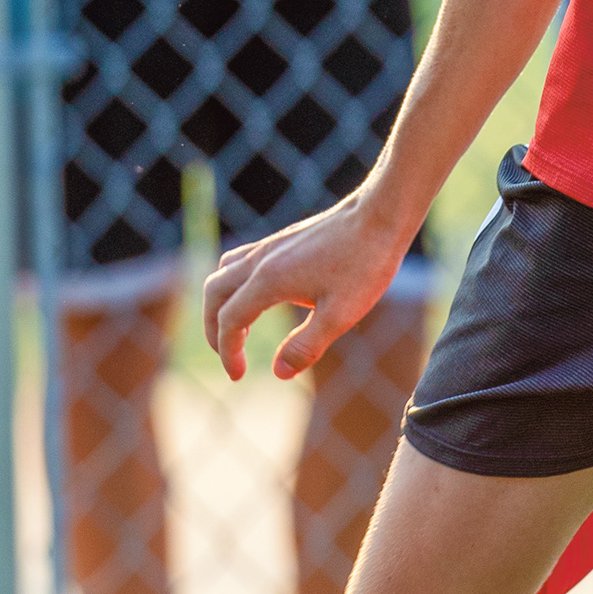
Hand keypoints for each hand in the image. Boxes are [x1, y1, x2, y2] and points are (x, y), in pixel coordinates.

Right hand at [202, 188, 413, 382]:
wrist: (379, 216)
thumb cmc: (364, 264)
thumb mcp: (340, 315)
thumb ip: (306, 346)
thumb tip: (279, 372)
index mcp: (268, 280)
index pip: (229, 321)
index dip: (228, 353)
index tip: (237, 376)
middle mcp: (260, 260)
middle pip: (213, 295)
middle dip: (213, 329)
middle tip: (230, 356)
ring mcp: (269, 246)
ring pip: (223, 274)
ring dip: (221, 304)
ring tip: (239, 330)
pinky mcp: (281, 240)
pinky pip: (240, 261)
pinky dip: (235, 284)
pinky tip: (259, 297)